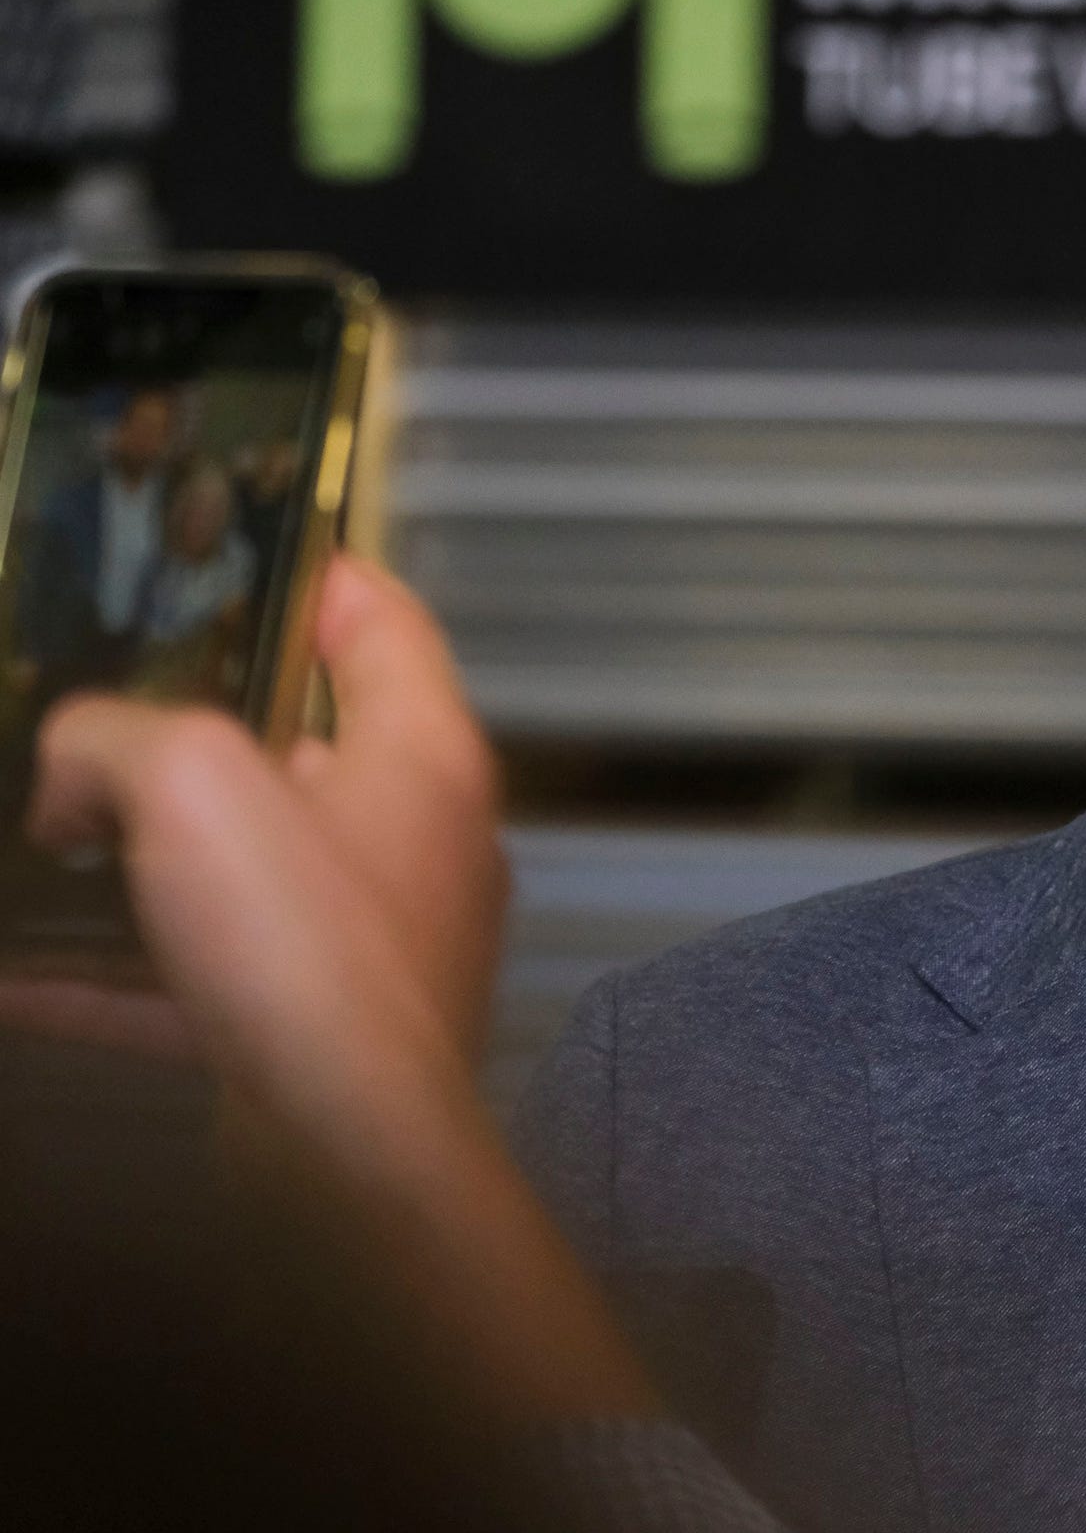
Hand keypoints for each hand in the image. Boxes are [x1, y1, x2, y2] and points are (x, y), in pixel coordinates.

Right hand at [0, 557, 656, 1418]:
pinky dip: (112, 971)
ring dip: (136, 853)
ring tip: (36, 828)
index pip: (379, 618)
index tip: (217, 551)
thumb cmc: (303, 946)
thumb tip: (74, 776)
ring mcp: (367, 937)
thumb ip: (116, 739)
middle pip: (298, 741)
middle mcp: (412, 835)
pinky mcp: (313, 1026)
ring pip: (237, 865)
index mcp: (423, 753)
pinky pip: (196, 976)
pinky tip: (22, 972)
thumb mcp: (191, 784)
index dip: (304, 569)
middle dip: (185, 724)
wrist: (346, 1156)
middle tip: (85, 700)